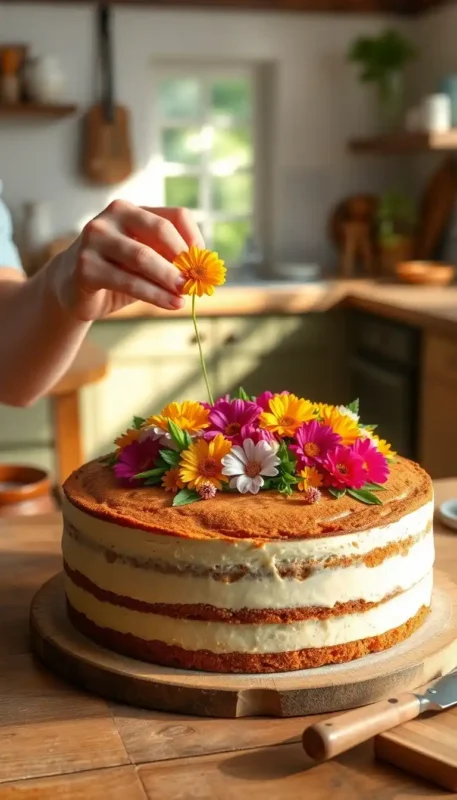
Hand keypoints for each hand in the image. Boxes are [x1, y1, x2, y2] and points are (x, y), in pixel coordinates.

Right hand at [50, 201, 204, 319]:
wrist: (71, 288)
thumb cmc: (116, 271)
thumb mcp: (145, 260)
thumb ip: (168, 259)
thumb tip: (203, 270)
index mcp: (131, 209)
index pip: (175, 216)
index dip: (195, 240)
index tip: (206, 265)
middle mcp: (111, 216)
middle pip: (160, 230)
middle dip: (183, 258)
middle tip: (197, 281)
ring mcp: (94, 239)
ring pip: (143, 257)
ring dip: (169, 279)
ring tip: (185, 296)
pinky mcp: (85, 266)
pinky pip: (128, 281)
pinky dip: (154, 295)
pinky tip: (170, 303)